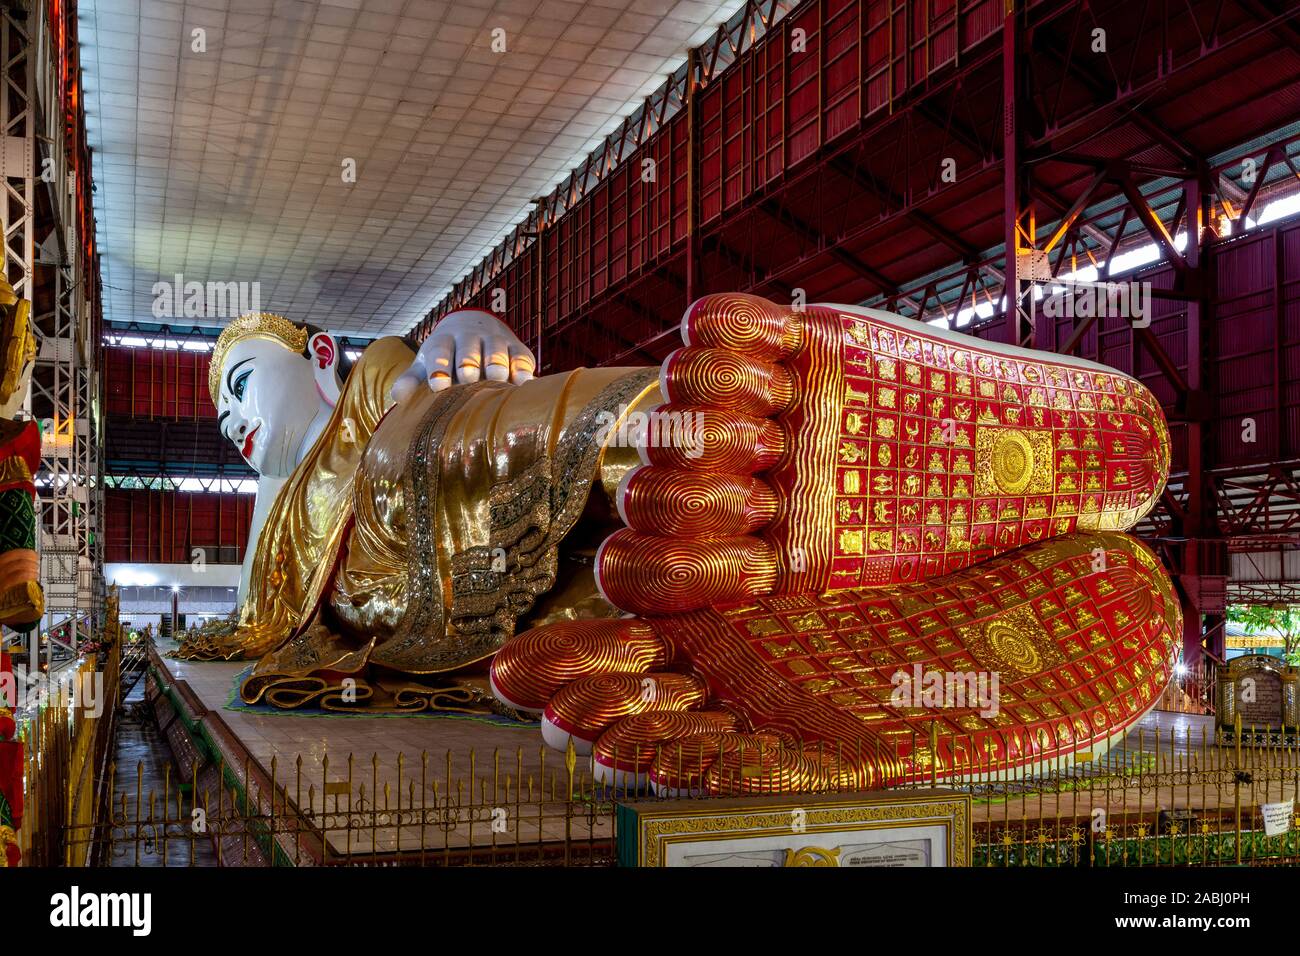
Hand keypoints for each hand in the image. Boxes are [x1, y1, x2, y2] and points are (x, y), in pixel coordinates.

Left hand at [391, 309, 535, 402]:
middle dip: (468, 362)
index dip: (438, 367)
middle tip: (468, 379)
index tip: (438, 386)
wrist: (475, 327)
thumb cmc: (445, 356)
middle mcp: (470, 337)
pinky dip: (523, 370)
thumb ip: (411, 380)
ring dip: (497, 364)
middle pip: (469, 348)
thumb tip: (398, 397)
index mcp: (443, 341)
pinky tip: (524, 384)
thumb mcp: (426, 364)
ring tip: (498, 380)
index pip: (439, 351)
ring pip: (497, 350)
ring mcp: (496, 341)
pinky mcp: (518, 349)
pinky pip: (522, 358)